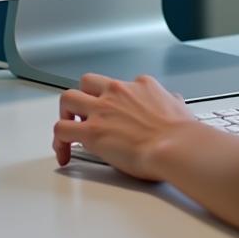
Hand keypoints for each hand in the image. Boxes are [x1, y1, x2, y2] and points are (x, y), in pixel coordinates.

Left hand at [52, 72, 194, 179]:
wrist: (175, 145)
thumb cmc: (180, 133)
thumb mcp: (180, 106)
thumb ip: (171, 101)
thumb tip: (174, 102)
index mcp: (140, 85)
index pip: (117, 85)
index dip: (112, 101)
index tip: (112, 115)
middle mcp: (117, 92)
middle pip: (87, 82)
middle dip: (83, 98)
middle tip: (85, 117)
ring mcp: (102, 109)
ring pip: (68, 99)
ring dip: (66, 115)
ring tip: (69, 133)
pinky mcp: (91, 131)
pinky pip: (61, 129)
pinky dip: (58, 142)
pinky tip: (64, 154)